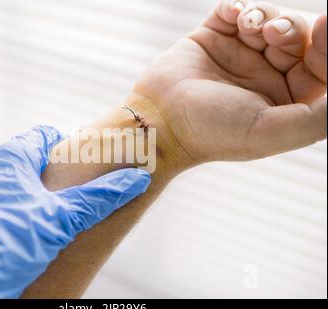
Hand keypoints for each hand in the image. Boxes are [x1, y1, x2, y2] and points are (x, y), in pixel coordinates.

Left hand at [0, 126, 150, 297]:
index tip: (77, 159)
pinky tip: (1, 236)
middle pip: (18, 161)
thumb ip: (97, 199)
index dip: (63, 144)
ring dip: (15, 195)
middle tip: (60, 196)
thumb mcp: (58, 221)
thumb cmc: (2, 246)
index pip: (40, 136)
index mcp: (7, 161)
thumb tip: (134, 179)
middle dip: (41, 174)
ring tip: (32, 218)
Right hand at [133, 0, 326, 163]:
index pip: (321, 66)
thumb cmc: (213, 131)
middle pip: (297, 38)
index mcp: (284, 100)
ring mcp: (238, 55)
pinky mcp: (212, 37)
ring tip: (249, 26)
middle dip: (291, 28)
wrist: (161, 121)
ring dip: (265, 15)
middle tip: (273, 32)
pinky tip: (234, 15)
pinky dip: (238, 6)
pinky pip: (234, 10)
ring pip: (268, 19)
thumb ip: (320, 118)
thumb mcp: (273, 131)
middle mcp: (265, 75)